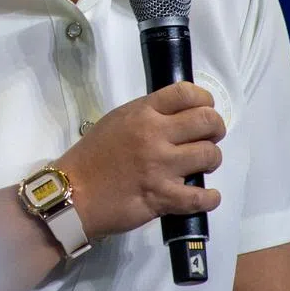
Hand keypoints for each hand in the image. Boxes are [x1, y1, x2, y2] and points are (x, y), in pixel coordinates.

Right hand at [56, 81, 225, 240]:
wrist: (74, 192)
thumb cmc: (93, 156)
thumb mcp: (116, 122)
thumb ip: (146, 115)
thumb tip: (178, 117)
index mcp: (141, 113)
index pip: (186, 93)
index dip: (205, 100)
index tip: (205, 110)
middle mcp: (153, 134)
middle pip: (207, 121)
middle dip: (215, 129)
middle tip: (208, 138)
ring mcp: (160, 166)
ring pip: (210, 155)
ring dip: (210, 161)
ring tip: (199, 166)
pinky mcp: (163, 196)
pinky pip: (203, 196)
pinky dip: (209, 197)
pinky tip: (205, 195)